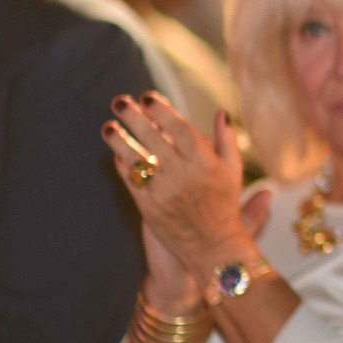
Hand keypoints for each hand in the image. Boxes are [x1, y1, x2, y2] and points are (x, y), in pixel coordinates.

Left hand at [104, 94, 254, 275]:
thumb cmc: (225, 205)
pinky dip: (123, 164)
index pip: (178, 127)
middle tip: (120, 102)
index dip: (161, 110)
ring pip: (136, 158)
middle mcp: (183, 174)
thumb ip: (227, 140)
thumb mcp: (234, 171)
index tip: (148, 97)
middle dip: (133, 117)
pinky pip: (131, 180)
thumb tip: (221, 112)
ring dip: (119, 139)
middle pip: (152, 137)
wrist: (213, 246)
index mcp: (205, 162)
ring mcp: (164, 190)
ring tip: (108, 126)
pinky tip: (117, 152)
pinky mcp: (149, 206)